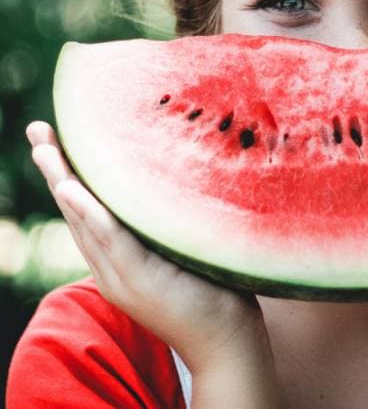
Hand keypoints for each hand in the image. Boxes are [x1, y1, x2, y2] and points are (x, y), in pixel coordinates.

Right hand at [26, 121, 275, 381]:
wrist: (225, 340)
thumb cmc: (212, 288)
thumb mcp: (181, 248)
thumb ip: (166, 223)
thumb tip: (176, 177)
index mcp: (119, 259)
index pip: (87, 211)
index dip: (69, 175)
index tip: (57, 139)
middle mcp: (111, 267)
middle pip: (76, 211)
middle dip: (55, 170)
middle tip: (38, 130)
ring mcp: (121, 276)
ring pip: (84, 222)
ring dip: (63, 182)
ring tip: (44, 148)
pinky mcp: (139, 280)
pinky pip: (110, 240)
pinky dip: (89, 213)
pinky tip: (72, 189)